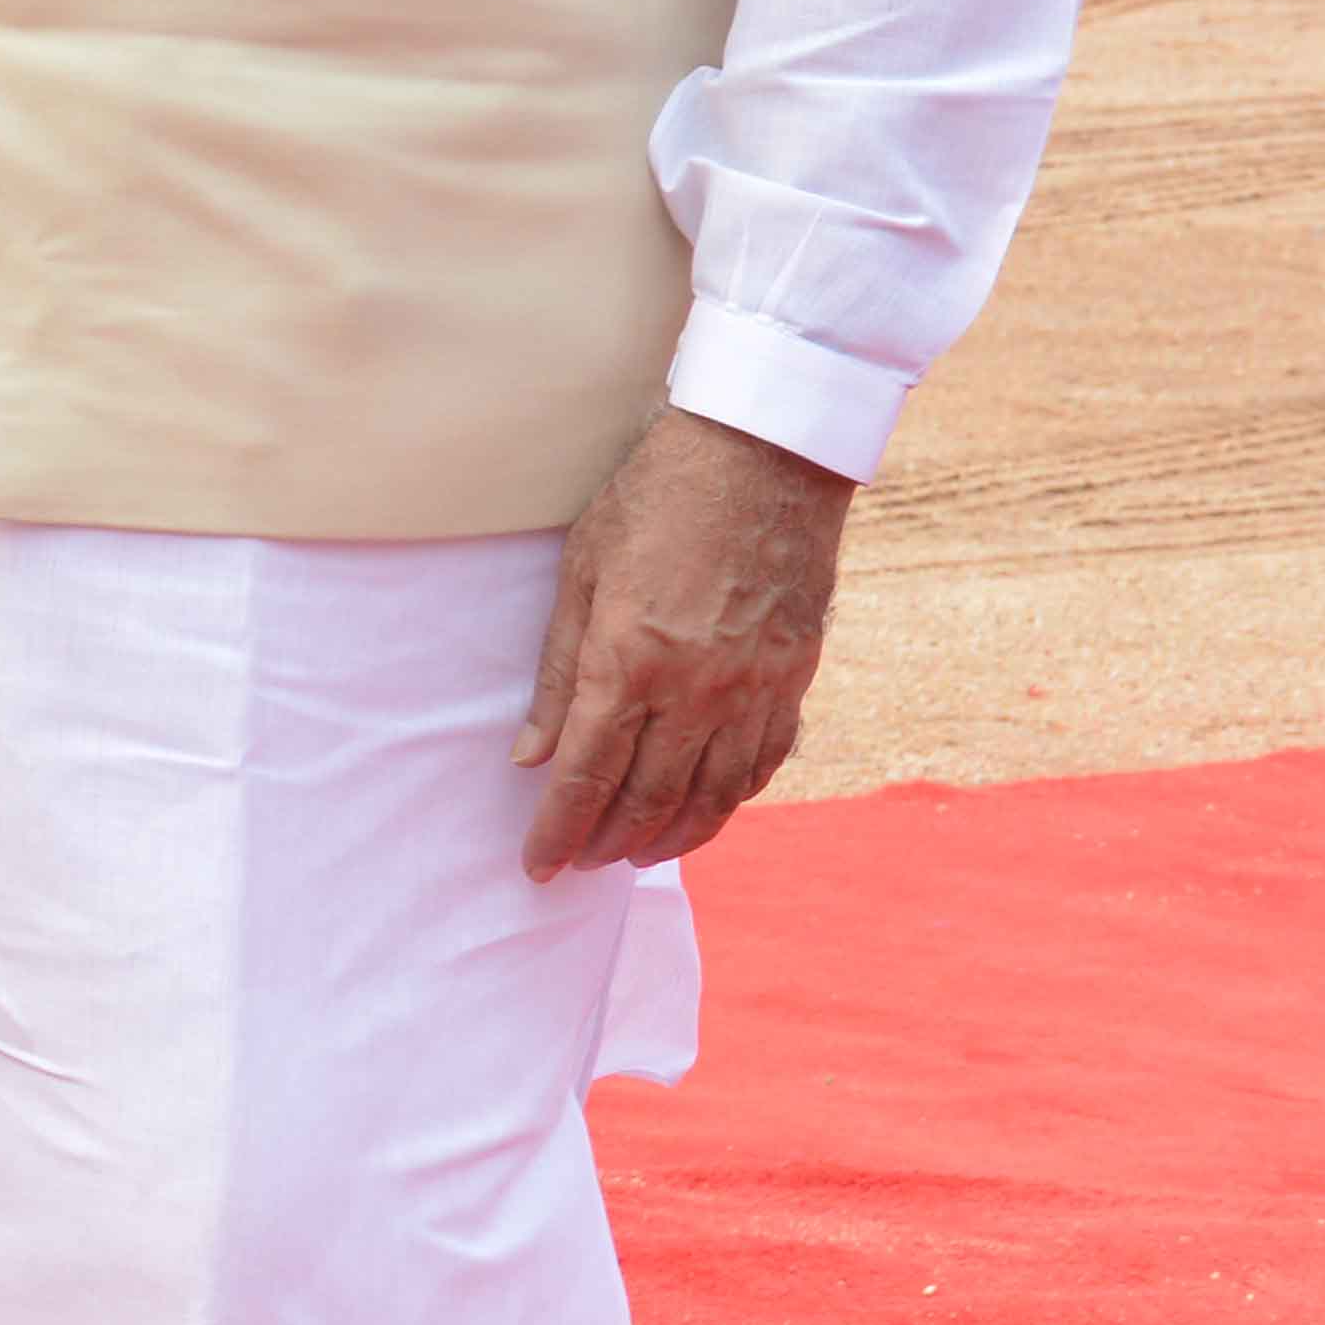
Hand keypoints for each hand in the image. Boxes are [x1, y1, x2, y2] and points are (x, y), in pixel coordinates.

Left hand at [514, 408, 850, 874]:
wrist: (760, 458)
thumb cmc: (654, 503)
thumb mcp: (580, 577)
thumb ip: (558, 675)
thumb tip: (531, 755)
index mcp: (629, 663)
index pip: (586, 776)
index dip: (559, 830)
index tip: (538, 866)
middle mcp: (695, 690)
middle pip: (649, 797)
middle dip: (609, 842)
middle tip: (584, 863)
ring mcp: (753, 688)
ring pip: (714, 793)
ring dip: (674, 835)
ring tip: (641, 854)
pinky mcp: (794, 676)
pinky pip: (764, 760)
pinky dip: (734, 797)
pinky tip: (710, 809)